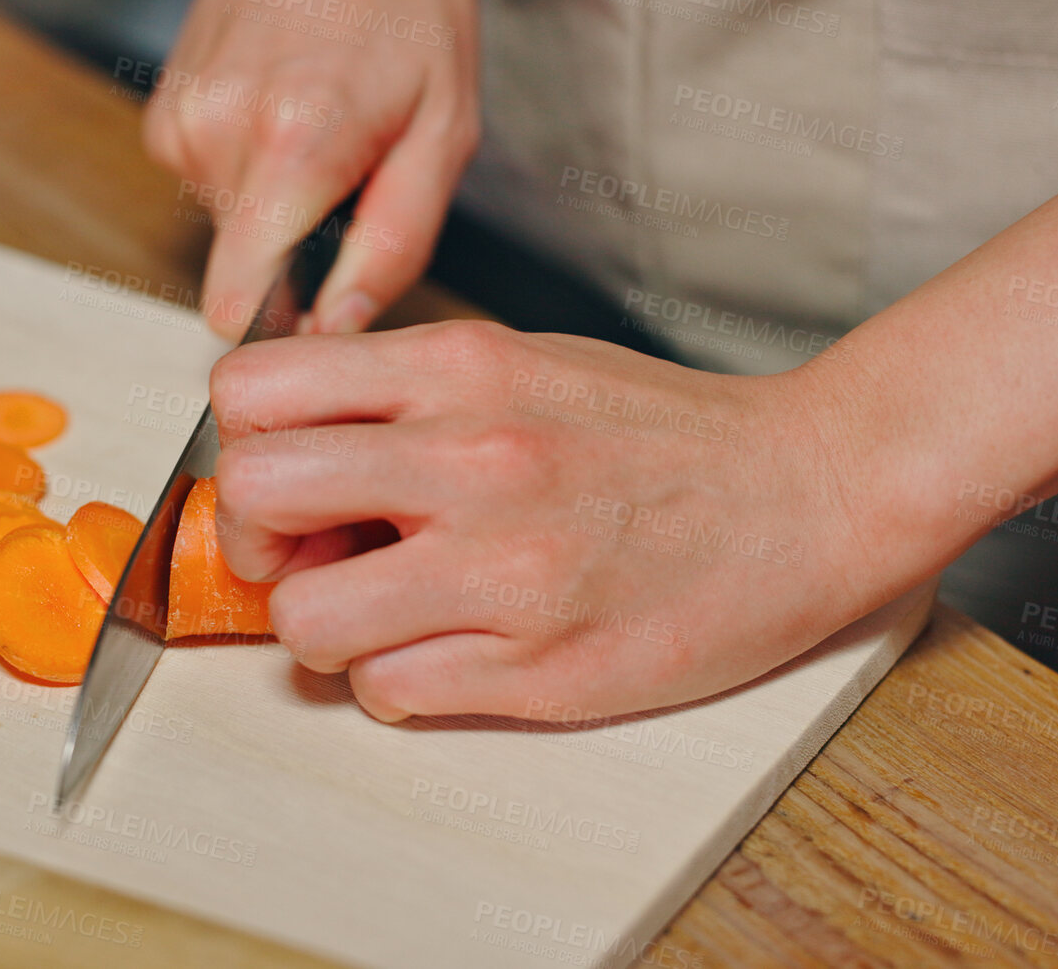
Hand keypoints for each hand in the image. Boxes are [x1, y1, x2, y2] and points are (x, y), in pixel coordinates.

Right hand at [145, 0, 478, 337]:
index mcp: (294, 146)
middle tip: (347, 178)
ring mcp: (180, 120)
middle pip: (241, 268)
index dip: (279, 327)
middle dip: (295, 248)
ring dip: (274, 203)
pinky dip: (248, 167)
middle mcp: (218, 134)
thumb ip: (396, 243)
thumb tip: (341, 326)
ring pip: (225, 225)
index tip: (315, 315)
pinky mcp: (163, 112)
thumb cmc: (405, 8)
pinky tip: (283, 111)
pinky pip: (208, 182)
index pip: (236, 301)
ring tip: (319, 130)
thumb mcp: (445, 131)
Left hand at [209, 321, 901, 722]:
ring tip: (384, 615)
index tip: (287, 479)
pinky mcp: (542, 667)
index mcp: (457, 368)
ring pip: (305, 622)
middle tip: (311, 555)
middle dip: (258, 542)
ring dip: (324, 631)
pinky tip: (451, 653)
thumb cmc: (662, 435)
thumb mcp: (520, 365)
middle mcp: (469, 458)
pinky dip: (396, 684)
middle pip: (253, 497)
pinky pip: (387, 692)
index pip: (250, 391)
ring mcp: (505, 569)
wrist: (814, 488)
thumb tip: (292, 456)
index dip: (243, 445)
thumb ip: (402, 399)